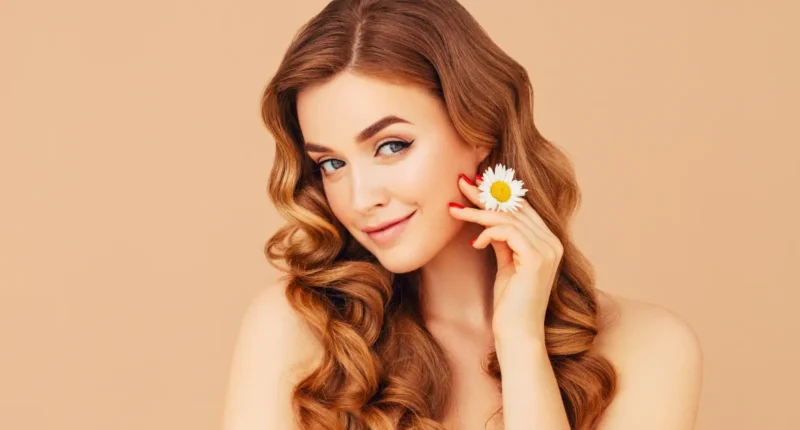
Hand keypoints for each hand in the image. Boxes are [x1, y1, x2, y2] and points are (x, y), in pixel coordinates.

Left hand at [449, 173, 563, 343]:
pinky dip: (487, 232)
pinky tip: (474, 242)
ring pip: (508, 217)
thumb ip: (504, 241)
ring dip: (476, 211)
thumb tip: (488, 220)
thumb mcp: (506, 265)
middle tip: (460, 183)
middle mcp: (553, 242)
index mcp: (549, 242)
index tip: (473, 185)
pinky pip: (508, 232)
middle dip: (484, 194)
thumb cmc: (510, 305)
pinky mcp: (536, 258)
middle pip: (515, 207)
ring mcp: (548, 249)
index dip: (497, 194)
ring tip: (453, 209)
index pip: (522, 207)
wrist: (517, 334)